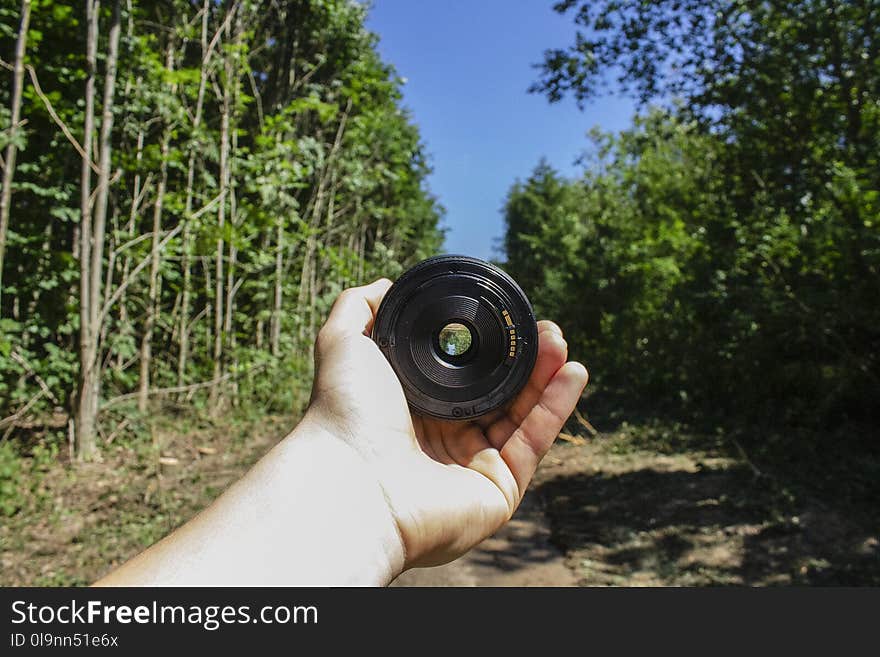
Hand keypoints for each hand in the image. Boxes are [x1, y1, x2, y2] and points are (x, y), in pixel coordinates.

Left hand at [305, 278, 588, 569]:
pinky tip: (572, 372)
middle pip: (498, 394)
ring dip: (546, 378)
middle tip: (546, 329)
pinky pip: (533, 443)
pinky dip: (555, 408)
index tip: (508, 317)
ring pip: (521, 415)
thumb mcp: (344, 343)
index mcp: (412, 409)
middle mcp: (443, 439)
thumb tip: (385, 285)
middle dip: (525, 360)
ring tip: (560, 342)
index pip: (463, 375)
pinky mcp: (498, 491)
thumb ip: (359, 307)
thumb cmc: (343, 414)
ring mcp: (472, 467)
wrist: (350, 481)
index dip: (490, 347)